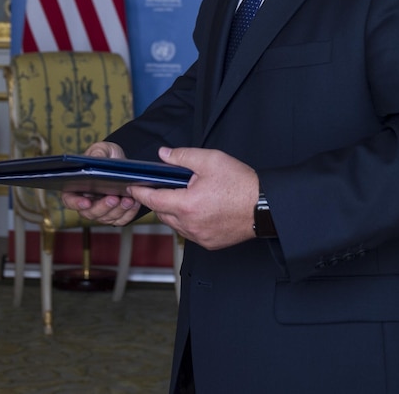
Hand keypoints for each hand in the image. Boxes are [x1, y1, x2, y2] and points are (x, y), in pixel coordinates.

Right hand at [61, 141, 140, 226]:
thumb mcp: (101, 149)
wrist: (121, 162)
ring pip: (106, 218)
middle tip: (114, 198)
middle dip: (102, 207)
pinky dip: (128, 213)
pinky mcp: (115, 215)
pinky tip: (134, 202)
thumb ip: (97, 153)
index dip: (76, 203)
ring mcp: (101, 210)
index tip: (86, 202)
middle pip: (89, 212)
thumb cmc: (106, 155)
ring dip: (118, 210)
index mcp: (76, 186)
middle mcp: (87, 201)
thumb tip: (96, 159)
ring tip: (128, 199)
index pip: (69, 199)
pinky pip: (121, 219)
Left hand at [127, 146, 258, 250]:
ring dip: (174, 212)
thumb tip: (164, 155)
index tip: (133, 187)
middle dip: (160, 200)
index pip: (154, 200)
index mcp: (187, 205)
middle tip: (167, 186)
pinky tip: (198, 209)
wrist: (265, 206)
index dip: (140, 192)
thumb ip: (182, 156)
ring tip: (186, 196)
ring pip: (175, 224)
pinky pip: (189, 233)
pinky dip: (187, 222)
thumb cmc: (241, 184)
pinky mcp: (210, 243)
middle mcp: (191, 225)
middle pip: (163, 213)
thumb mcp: (210, 160)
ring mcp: (200, 237)